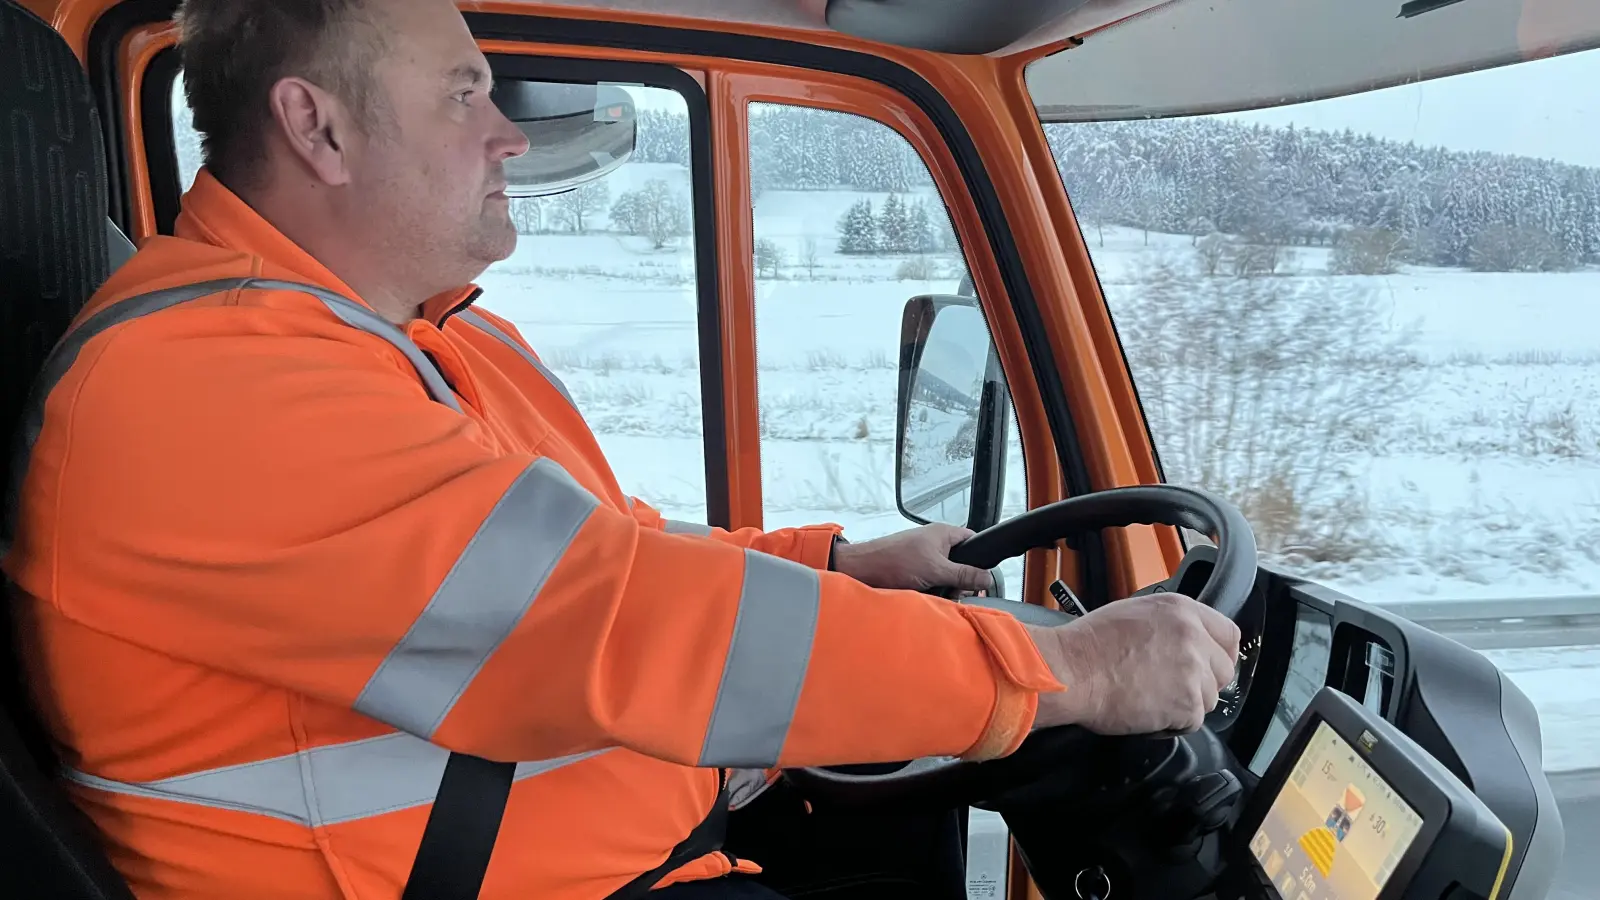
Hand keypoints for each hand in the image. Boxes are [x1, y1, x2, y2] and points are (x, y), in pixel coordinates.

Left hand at [830, 524, 993, 592]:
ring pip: (947, 578)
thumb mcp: (936, 569)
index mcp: (944, 534)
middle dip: (961, 581)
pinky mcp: (914, 573)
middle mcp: (935, 545)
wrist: (861, 571)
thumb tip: (987, 579)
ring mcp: (924, 559)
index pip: (973, 541)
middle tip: (956, 590)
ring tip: (936, 594)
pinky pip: (932, 585)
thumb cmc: (894, 560)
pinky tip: (927, 598)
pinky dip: (931, 592)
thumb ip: (964, 574)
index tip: (983, 578)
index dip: (980, 558)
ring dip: (944, 589)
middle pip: (962, 564)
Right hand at [1025, 592, 1240, 734]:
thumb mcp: (1135, 614)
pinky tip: (1145, 713)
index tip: (1207, 666)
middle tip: (1171, 688)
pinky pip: (1192, 722)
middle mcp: (1193, 637)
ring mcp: (1193, 671)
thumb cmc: (1088, 645)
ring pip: (1209, 699)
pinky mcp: (1187, 704)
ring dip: (1185, 705)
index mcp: (1181, 610)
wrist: (1071, 671)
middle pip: (1223, 670)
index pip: (1228, 634)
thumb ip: (1169, 626)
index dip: (1218, 654)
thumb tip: (1183, 644)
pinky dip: (1171, 725)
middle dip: (1202, 683)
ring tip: (1151, 700)